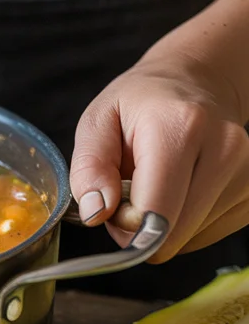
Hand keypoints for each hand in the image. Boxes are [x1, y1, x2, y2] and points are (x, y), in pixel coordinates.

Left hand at [70, 54, 248, 261]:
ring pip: (188, 239)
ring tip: (159, 183)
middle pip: (172, 234)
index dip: (123, 223)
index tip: (114, 202)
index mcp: (180, 127)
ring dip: (163, 223)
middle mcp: (223, 150)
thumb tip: (96, 211)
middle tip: (131, 192)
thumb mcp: (98, 121)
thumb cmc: (142, 104)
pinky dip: (184, 223)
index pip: (154, 214)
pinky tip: (180, 189)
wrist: (198, 84)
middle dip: (140, 227)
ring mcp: (245, 173)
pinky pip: (205, 235)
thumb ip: (89, 168)